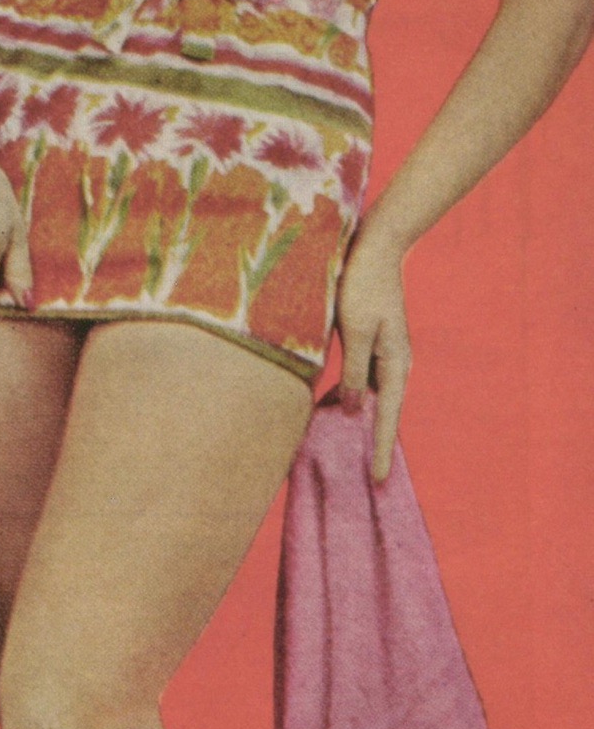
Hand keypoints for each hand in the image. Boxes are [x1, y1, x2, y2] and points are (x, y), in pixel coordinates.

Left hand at [333, 220, 411, 481]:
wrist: (376, 249)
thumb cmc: (362, 286)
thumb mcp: (354, 330)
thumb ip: (355, 370)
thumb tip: (356, 409)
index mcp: (396, 364)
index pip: (387, 417)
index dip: (379, 449)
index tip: (376, 479)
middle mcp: (395, 365)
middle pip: (383, 413)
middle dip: (372, 444)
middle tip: (365, 478)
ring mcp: (385, 355)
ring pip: (371, 398)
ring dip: (358, 422)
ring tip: (343, 451)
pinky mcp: (372, 344)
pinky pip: (363, 380)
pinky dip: (350, 397)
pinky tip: (332, 408)